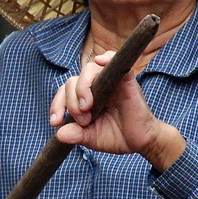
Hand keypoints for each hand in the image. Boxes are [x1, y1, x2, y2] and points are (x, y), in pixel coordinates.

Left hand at [49, 51, 186, 169]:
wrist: (141, 141)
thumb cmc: (117, 136)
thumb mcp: (92, 138)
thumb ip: (76, 135)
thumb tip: (59, 133)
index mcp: (85, 98)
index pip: (65, 92)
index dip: (57, 104)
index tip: (56, 122)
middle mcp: (96, 86)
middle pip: (74, 80)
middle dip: (71, 102)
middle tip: (84, 120)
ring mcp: (111, 81)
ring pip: (89, 69)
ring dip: (83, 87)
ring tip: (87, 107)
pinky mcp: (126, 80)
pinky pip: (115, 60)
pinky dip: (107, 57)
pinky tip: (101, 61)